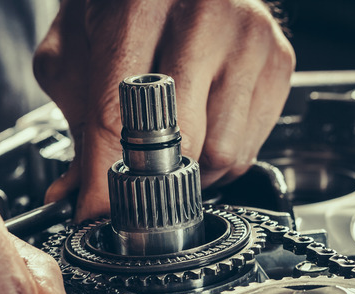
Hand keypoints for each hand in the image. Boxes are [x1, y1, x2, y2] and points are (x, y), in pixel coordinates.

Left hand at [34, 0, 294, 220]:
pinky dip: (220, 157)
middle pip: (181, 138)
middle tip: (135, 176)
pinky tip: (202, 128)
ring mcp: (251, 37)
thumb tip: (78, 197)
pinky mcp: (279, 62)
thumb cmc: (119, 8)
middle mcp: (206, 11)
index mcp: (140, 2)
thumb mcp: (75, 55)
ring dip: (191, 170)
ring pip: (222, 152)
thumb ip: (76, 124)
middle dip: (151, 174)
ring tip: (170, 145)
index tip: (98, 212)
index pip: (120, 110)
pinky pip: (250, 147)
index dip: (106, 173)